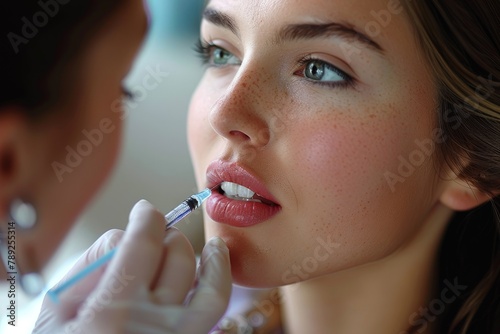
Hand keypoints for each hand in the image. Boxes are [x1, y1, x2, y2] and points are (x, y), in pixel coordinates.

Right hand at [33, 200, 231, 333]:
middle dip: (169, 236)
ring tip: (216, 246)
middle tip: (160, 233)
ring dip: (214, 260)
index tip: (145, 211)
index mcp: (111, 313)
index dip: (147, 218)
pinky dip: (218, 287)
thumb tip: (127, 237)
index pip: (144, 244)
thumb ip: (91, 264)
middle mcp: (152, 327)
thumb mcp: (55, 307)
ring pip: (211, 291)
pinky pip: (213, 316)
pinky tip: (215, 271)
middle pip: (178, 259)